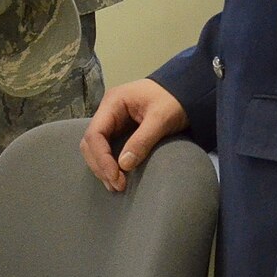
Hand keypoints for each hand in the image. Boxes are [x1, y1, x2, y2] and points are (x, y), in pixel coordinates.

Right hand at [80, 78, 187, 192]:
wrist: (186, 90)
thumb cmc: (174, 100)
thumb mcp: (161, 118)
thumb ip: (143, 140)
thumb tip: (124, 165)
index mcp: (113, 102)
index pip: (94, 134)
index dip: (101, 158)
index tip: (115, 177)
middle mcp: (108, 110)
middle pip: (90, 142)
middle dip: (100, 166)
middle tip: (117, 185)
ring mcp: (112, 120)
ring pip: (95, 147)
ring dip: (102, 167)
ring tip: (116, 185)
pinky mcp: (119, 129)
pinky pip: (106, 148)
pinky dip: (109, 163)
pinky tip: (116, 176)